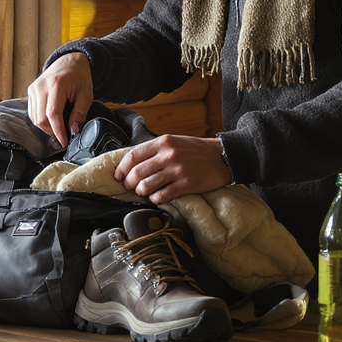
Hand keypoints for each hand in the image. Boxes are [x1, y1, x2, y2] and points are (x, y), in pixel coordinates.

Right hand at [27, 52, 93, 147]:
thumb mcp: (86, 94)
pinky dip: (41, 121)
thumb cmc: (79, 77)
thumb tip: (74, 131)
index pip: (53, 114)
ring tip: (58, 131)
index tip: (64, 142)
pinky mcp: (31, 91)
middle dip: (52, 132)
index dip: (58, 131)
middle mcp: (41, 86)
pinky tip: (51, 122)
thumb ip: (80, 113)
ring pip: (35, 117)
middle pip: (41, 118)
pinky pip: (32, 112)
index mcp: (56, 84)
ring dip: (46, 128)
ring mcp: (33, 88)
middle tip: (64, 138)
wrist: (70, 62)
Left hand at [115, 135, 231, 203]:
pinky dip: (155, 199)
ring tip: (143, 193)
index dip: (121, 169)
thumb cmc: (196, 150)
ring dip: (140, 192)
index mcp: (163, 142)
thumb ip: (154, 150)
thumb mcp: (174, 142)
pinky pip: (161, 196)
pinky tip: (157, 197)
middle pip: (136, 173)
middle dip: (128, 184)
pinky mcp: (186, 184)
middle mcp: (169, 154)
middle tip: (130, 188)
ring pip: (146, 186)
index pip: (132, 156)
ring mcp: (177, 170)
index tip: (118, 176)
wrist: (222, 157)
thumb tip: (132, 163)